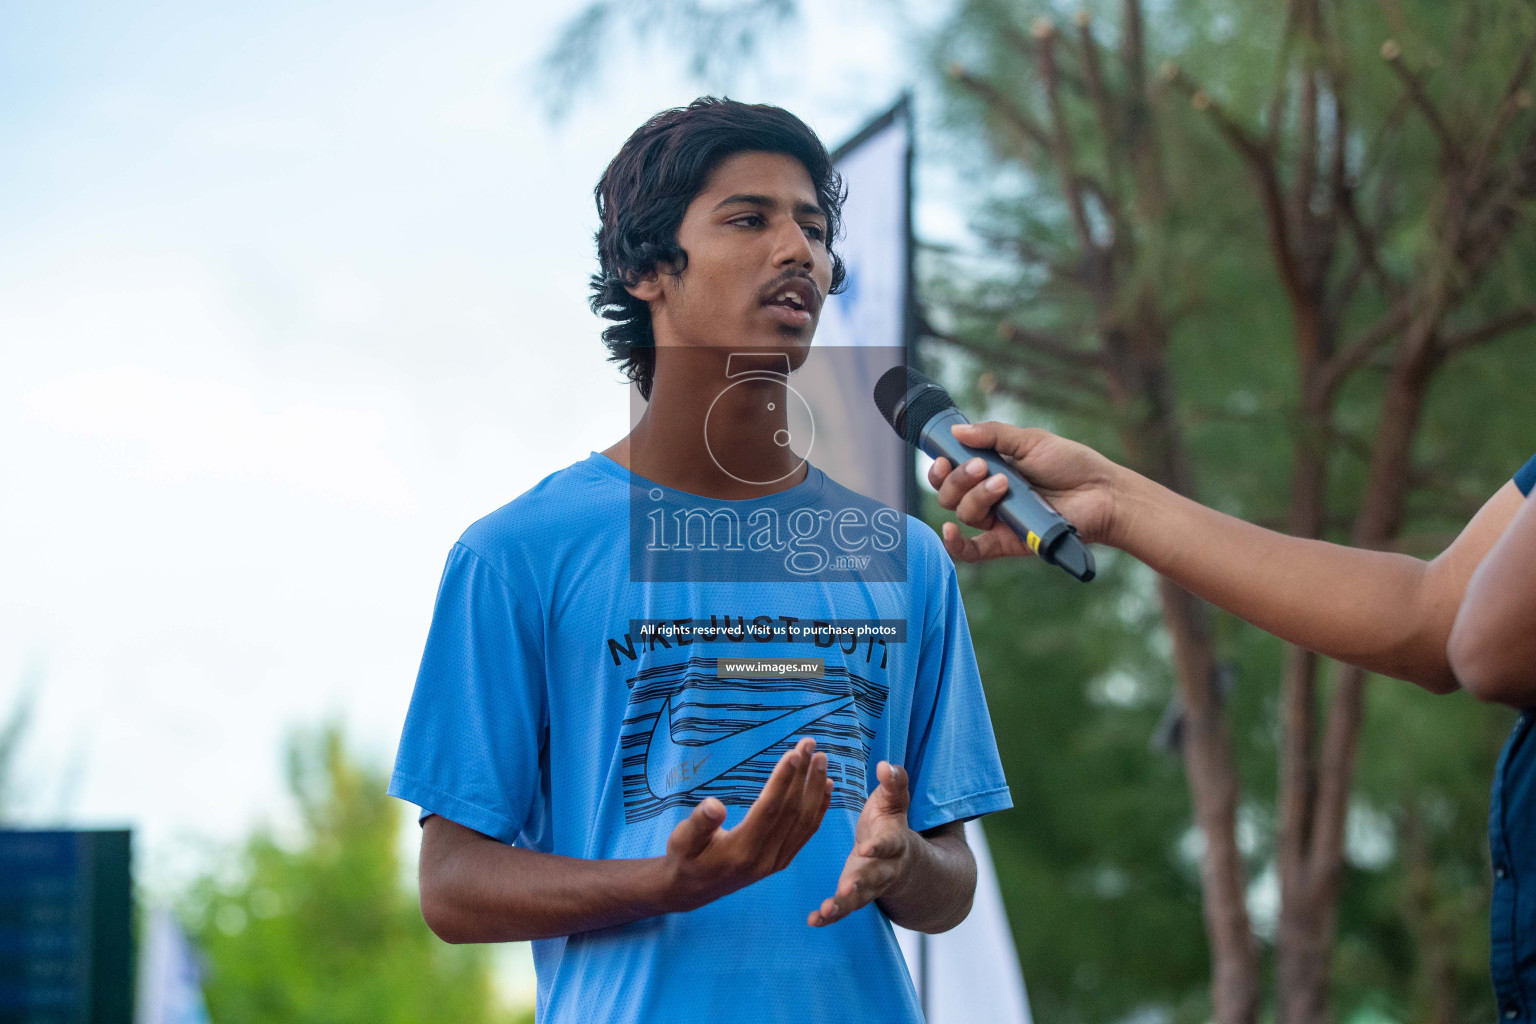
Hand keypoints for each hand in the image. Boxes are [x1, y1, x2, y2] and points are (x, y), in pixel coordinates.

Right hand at [661, 736, 831, 912]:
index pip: (770, 810)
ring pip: (804, 821)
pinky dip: (819, 807)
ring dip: (815, 788)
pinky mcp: (781, 860)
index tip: (795, 753)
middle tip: (810, 743)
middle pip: (791, 812)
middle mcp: (765, 858)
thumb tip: (714, 804)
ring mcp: (776, 861)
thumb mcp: (681, 841)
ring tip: (821, 758)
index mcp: (741, 851)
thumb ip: (698, 824)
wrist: (691, 890)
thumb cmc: (684, 858)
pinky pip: (806, 831)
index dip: (783, 780)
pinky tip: (826, 786)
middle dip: (803, 775)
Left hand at [808, 761, 912, 926]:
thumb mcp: (894, 801)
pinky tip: (813, 920)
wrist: (901, 859)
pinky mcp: (855, 896)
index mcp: (894, 842)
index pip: (888, 844)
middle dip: (861, 883)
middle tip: (846, 889)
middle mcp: (885, 868)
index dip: (879, 847)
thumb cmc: (890, 823)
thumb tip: (886, 764)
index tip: (866, 848)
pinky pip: (843, 910)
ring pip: (859, 899)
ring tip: (826, 911)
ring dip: (843, 906)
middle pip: (875, 877)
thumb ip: (894, 783)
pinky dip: (830, 917)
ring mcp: (870, 886)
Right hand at [927, 422, 1119, 562]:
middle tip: (982, 467)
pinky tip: (949, 532)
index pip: (951, 473)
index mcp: (991, 470)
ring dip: (976, 497)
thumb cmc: (1072, 465)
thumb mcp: (1030, 441)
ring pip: (965, 514)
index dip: (941, 468)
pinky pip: (973, 551)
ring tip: (1004, 484)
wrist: (1102, 492)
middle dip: (959, 479)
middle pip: (951, 495)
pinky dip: (955, 545)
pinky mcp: (1008, 542)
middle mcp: (990, 496)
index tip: (945, 458)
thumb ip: (993, 435)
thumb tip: (956, 430)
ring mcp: (998, 520)